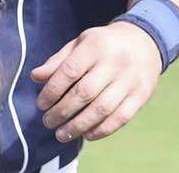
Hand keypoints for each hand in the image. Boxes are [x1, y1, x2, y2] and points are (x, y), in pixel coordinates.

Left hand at [31, 22, 162, 142]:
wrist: (143, 43)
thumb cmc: (102, 45)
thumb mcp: (79, 44)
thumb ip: (58, 61)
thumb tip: (35, 77)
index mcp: (95, 46)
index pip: (70, 71)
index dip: (53, 90)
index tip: (40, 104)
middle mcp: (113, 63)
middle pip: (84, 93)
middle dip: (63, 111)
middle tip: (47, 122)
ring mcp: (130, 81)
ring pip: (102, 109)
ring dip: (79, 125)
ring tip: (62, 134)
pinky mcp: (141, 96)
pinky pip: (121, 118)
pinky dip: (102, 129)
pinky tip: (86, 135)